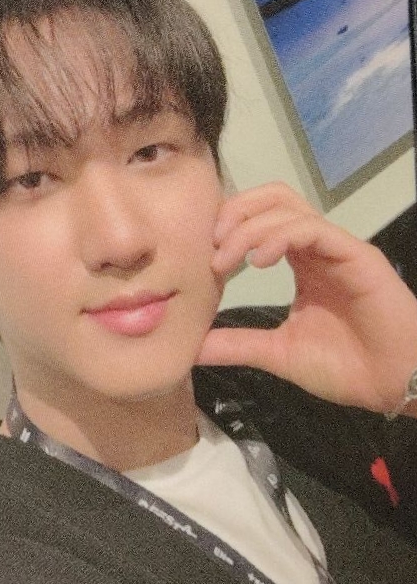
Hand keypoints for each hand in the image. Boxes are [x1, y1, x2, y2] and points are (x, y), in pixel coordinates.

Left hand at [199, 183, 416, 413]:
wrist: (391, 384)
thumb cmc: (346, 367)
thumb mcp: (278, 354)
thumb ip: (237, 344)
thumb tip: (192, 348)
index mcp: (301, 263)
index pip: (261, 220)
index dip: (229, 226)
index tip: (202, 255)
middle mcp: (317, 248)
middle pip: (273, 199)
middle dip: (236, 212)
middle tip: (211, 244)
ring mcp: (337, 248)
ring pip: (289, 208)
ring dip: (251, 225)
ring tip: (228, 256)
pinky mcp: (355, 255)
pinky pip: (313, 229)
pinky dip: (280, 236)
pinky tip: (259, 261)